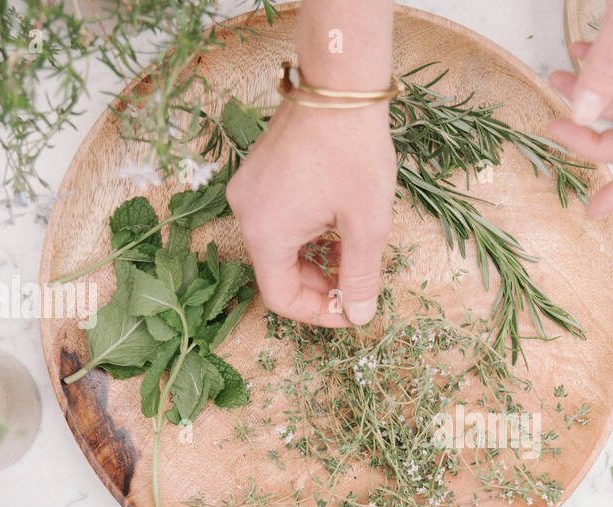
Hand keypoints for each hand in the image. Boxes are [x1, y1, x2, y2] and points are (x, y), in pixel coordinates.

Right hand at [227, 100, 395, 326]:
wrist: (340, 86)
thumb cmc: (354, 152)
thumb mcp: (367, 224)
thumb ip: (361, 276)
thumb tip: (360, 315)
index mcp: (265, 232)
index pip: (280, 297)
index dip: (317, 313)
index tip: (351, 310)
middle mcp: (245, 212)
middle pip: (277, 272)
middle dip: (319, 285)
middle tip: (357, 284)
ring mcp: (248, 188)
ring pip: (279, 245)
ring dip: (314, 258)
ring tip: (352, 251)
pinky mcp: (258, 172)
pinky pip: (277, 217)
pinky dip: (306, 232)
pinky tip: (336, 223)